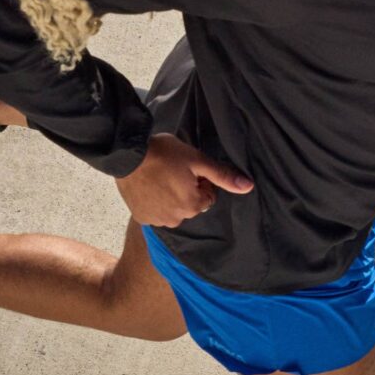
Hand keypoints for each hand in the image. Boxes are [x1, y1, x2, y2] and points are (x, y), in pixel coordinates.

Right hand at [115, 134, 253, 226]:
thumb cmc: (164, 154)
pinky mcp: (141, 218)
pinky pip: (155, 213)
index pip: (207, 198)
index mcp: (192, 206)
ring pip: (172, 211)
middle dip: (186, 192)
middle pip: (190, 206)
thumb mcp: (197, 160)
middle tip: (173, 172)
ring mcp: (156, 220)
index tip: (188, 170)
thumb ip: (222, 175)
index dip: (200, 182)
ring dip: (170, 199)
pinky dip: (154, 203)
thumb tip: (248, 187)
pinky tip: (149, 187)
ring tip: (159, 178)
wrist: (126, 155)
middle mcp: (176, 219)